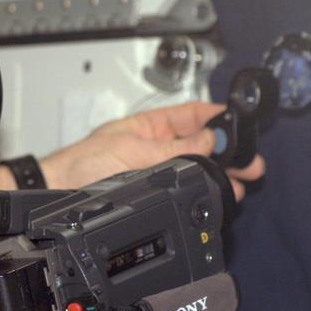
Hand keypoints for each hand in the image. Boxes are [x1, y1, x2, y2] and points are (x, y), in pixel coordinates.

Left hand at [42, 101, 264, 199]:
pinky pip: (185, 189)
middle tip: (251, 163)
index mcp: (151, 127)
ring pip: (198, 169)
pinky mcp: (155, 192)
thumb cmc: (81, 164)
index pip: (192, 115)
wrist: (59, 193)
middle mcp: (157, 147)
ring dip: (221, 175)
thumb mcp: (130, 150)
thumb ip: (171, 148)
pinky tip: (217, 195)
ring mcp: (157, 170)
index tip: (240, 124)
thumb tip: (207, 141)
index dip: (218, 118)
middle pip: (201, 146)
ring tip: (239, 184)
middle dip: (228, 153)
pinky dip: (204, 191)